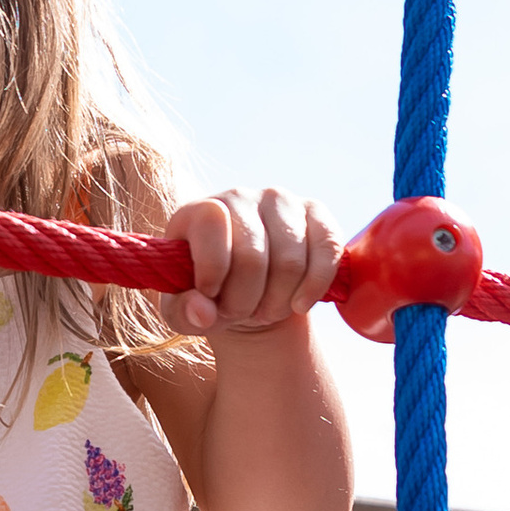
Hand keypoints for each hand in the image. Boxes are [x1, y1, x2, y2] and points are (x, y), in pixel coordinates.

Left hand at [163, 188, 340, 339]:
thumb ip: (183, 313)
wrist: (251, 293)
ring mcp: (280, 200)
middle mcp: (239, 196)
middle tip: (241, 314)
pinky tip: (299, 304)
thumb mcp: (185, 313)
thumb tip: (203, 311)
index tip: (211, 297)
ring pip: (290, 262)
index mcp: (198, 212)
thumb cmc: (211, 299)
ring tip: (265, 310)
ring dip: (278, 302)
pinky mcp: (316, 213)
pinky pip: (327, 249)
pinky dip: (314, 287)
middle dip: (245, 301)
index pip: (210, 223)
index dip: (212, 269)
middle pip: (252, 256)